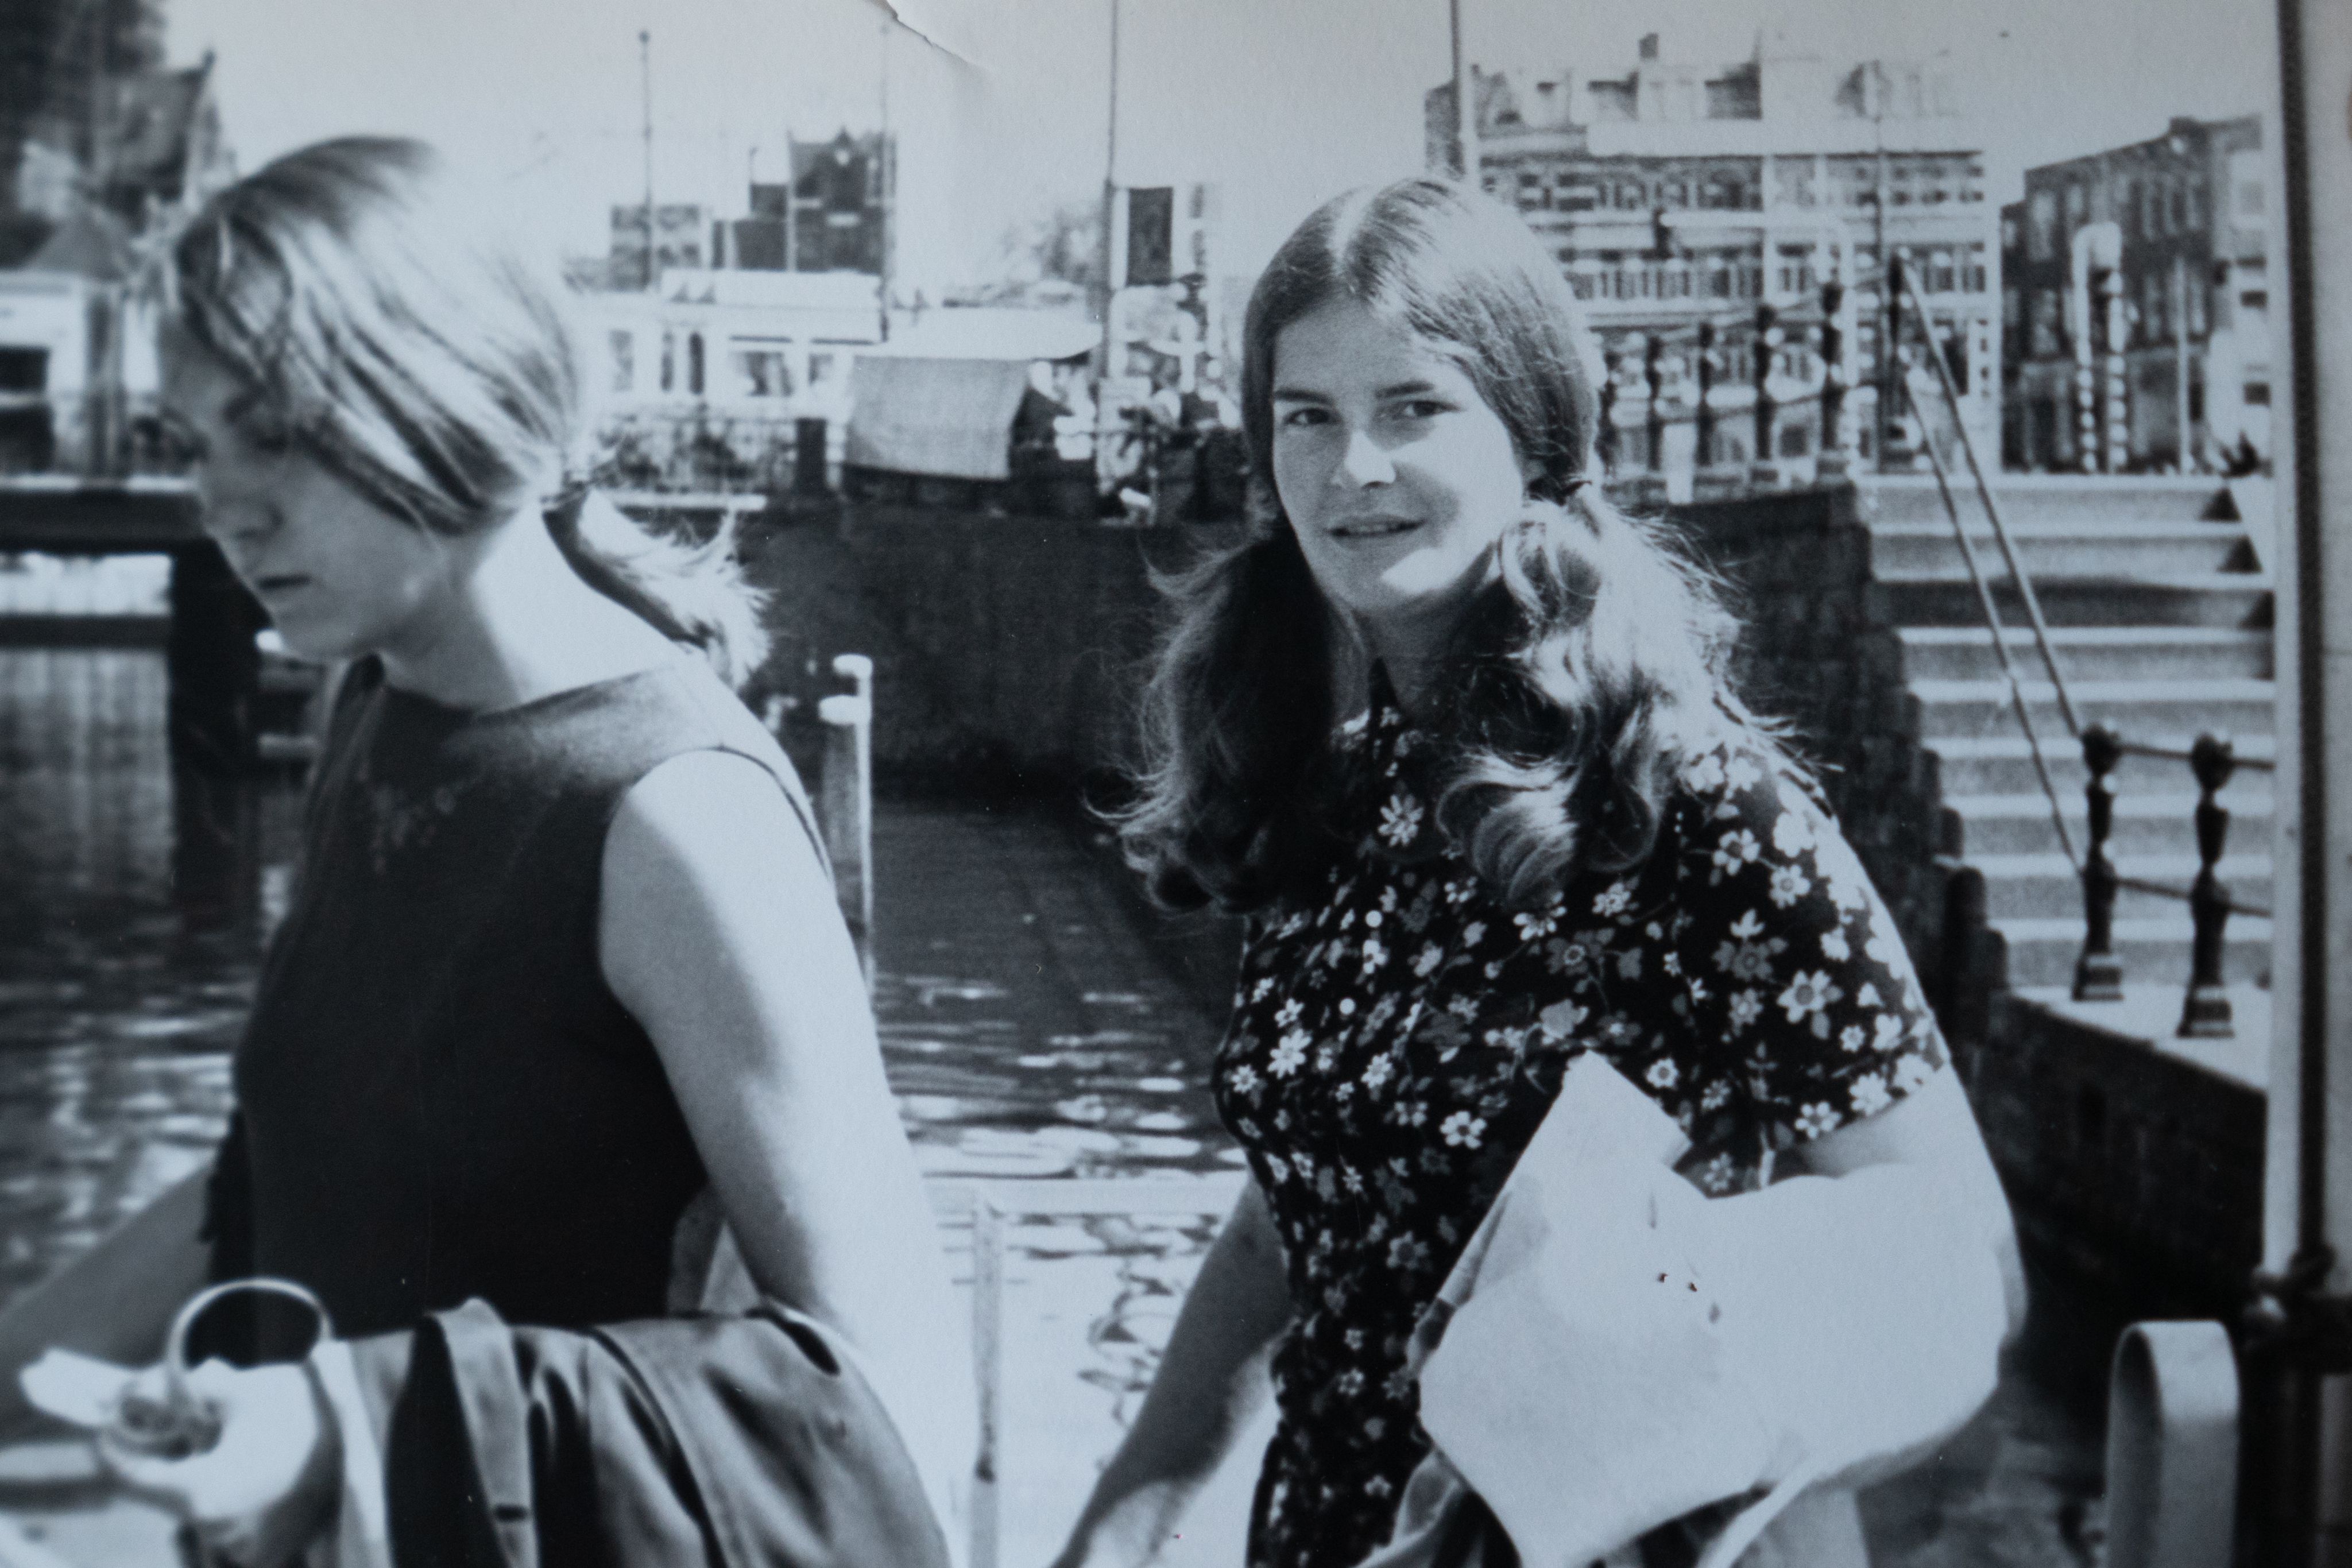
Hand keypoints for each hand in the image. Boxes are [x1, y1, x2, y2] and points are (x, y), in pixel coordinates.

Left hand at [98, 1359, 339, 1567]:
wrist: (377, 1439)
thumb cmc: (307, 1413)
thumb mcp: (244, 1391)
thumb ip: (191, 1391)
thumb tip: (149, 1388)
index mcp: (200, 1493)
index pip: (131, 1479)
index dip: (112, 1451)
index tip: (105, 1428)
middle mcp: (215, 1531)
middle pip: (168, 1496)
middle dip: (168, 1462)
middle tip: (179, 1429)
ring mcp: (247, 1549)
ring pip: (202, 1513)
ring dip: (203, 1483)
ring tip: (227, 1447)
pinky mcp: (275, 1552)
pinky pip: (234, 1527)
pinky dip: (234, 1501)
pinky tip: (254, 1472)